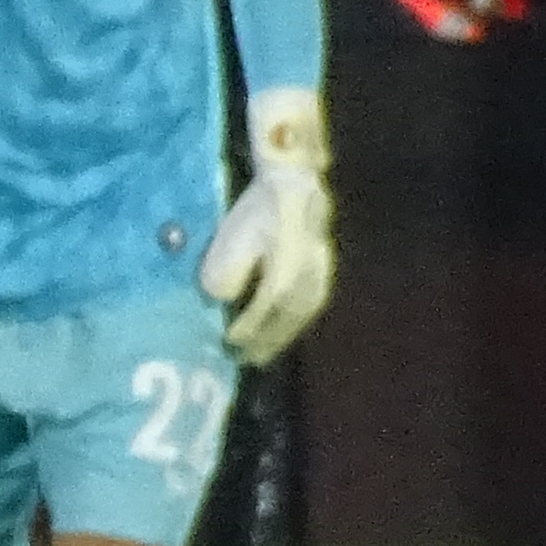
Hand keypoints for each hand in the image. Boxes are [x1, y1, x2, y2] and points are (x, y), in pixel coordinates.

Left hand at [201, 167, 333, 361]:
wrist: (294, 184)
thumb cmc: (258, 210)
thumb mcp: (235, 231)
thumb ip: (228, 264)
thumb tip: (221, 299)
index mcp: (289, 254)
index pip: (272, 296)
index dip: (252, 322)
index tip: (230, 340)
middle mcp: (311, 265)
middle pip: (292, 311)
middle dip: (267, 340)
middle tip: (243, 361)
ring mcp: (323, 268)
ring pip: (305, 311)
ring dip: (282, 337)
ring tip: (260, 357)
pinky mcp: (324, 270)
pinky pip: (312, 304)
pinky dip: (294, 325)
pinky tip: (278, 336)